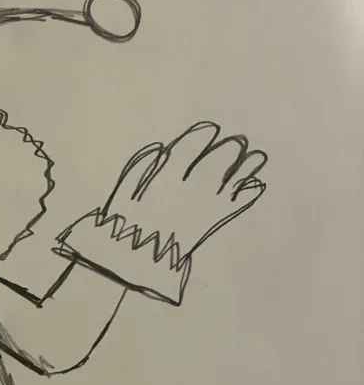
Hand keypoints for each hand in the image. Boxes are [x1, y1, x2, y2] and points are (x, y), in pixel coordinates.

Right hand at [100, 122, 267, 262]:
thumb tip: (164, 149)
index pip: (191, 148)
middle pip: (219, 160)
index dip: (203, 136)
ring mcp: (208, 203)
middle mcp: (193, 185)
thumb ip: (147, 166)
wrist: (141, 256)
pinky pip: (238, 203)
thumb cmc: (127, 221)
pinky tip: (256, 185)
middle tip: (241, 142)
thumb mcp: (127, 188)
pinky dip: (249, 193)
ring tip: (258, 157)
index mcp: (168, 175)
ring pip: (234, 179)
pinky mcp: (216, 221)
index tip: (212, 128)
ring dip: (247, 167)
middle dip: (230, 149)